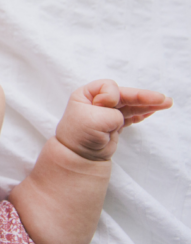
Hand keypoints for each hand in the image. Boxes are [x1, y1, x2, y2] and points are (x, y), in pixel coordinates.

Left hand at [56, 79, 172, 160]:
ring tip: (165, 103)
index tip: (105, 107)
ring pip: (130, 105)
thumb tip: (119, 115)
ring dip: (147, 104)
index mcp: (86, 94)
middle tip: (162, 99)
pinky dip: (141, 113)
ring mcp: (106, 113)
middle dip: (143, 96)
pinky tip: (152, 112)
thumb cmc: (80, 136)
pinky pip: (130, 115)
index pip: (108, 86)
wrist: (78, 157)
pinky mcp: (113, 124)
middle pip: (124, 95)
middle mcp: (96, 101)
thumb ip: (111, 113)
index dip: (111, 96)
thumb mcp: (93, 119)